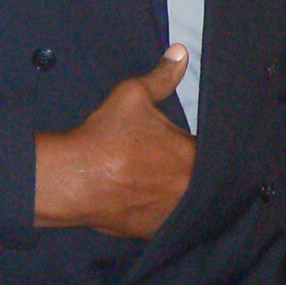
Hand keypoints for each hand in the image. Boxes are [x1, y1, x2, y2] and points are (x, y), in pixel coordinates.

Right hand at [33, 48, 195, 238]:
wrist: (71, 180)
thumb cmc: (104, 137)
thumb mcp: (133, 96)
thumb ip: (162, 77)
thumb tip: (180, 53)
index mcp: (192, 156)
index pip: (215, 151)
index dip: (206, 146)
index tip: (195, 142)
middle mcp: (189, 190)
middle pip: (205, 179)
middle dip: (195, 169)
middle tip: (178, 160)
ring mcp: (172, 214)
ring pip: (188, 203)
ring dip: (182, 193)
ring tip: (165, 181)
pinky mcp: (153, 231)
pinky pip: (168, 221)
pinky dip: (164, 212)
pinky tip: (152, 200)